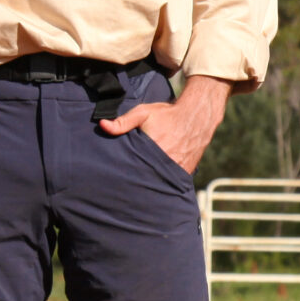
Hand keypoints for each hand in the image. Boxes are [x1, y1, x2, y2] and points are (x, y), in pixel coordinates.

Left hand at [99, 75, 234, 174]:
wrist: (197, 116)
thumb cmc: (167, 114)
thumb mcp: (143, 113)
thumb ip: (123, 121)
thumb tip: (102, 125)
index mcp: (152, 149)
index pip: (133, 168)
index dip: (125, 173)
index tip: (116, 176)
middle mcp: (165, 162)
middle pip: (145, 178)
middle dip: (136, 181)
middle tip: (124, 186)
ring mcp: (176, 169)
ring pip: (158, 182)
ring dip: (150, 182)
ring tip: (139, 187)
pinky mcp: (185, 172)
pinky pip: (171, 182)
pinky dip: (164, 182)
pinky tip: (155, 182)